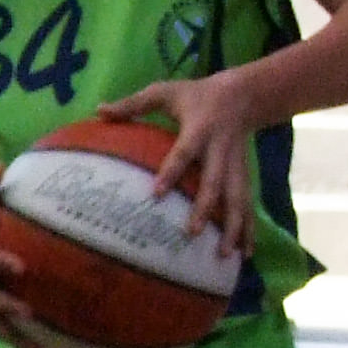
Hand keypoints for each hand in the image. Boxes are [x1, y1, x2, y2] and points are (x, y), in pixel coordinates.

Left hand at [93, 74, 256, 252]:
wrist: (242, 96)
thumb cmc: (195, 95)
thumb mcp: (165, 92)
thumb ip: (133, 104)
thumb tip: (98, 111)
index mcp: (199, 129)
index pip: (183, 153)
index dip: (172, 171)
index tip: (156, 194)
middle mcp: (220, 150)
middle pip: (214, 182)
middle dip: (206, 209)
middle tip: (192, 233)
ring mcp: (235, 165)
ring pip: (237, 199)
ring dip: (233, 227)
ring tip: (225, 256)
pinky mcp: (244, 175)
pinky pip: (248, 204)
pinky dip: (249, 229)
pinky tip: (246, 254)